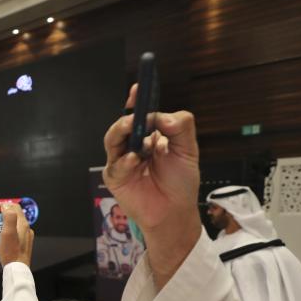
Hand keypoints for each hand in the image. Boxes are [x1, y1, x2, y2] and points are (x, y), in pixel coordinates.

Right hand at [0, 203, 33, 267]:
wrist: (16, 270)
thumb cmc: (11, 252)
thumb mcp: (7, 232)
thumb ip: (8, 217)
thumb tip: (6, 207)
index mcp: (22, 225)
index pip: (14, 207)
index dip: (3, 205)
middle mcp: (25, 230)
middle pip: (13, 217)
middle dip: (0, 216)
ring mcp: (23, 239)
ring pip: (10, 229)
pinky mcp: (19, 248)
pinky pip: (9, 241)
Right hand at [103, 85, 202, 286]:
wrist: (174, 212)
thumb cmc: (180, 183)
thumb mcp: (188, 150)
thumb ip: (181, 127)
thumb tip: (163, 118)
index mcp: (150, 135)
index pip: (141, 113)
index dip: (138, 100)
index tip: (139, 88)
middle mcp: (133, 145)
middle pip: (123, 124)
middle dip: (130, 117)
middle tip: (140, 117)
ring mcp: (121, 160)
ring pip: (112, 138)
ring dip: (123, 132)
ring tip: (136, 134)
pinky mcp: (115, 177)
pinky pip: (115, 164)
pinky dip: (125, 160)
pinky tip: (136, 160)